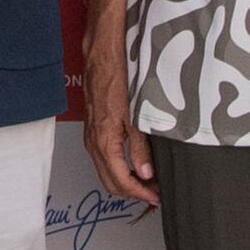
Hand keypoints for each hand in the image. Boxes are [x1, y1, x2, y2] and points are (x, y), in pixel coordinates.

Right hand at [81, 8, 155, 204]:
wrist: (101, 51)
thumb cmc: (118, 75)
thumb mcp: (135, 114)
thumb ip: (139, 147)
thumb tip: (145, 174)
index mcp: (104, 141)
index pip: (121, 181)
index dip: (140, 194)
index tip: (157, 198)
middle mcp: (94, 141)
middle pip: (110, 181)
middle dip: (132, 191)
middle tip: (155, 193)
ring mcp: (92, 133)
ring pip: (106, 169)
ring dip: (126, 179)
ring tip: (149, 180)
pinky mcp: (94, 125)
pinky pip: (103, 155)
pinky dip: (118, 165)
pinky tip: (135, 161)